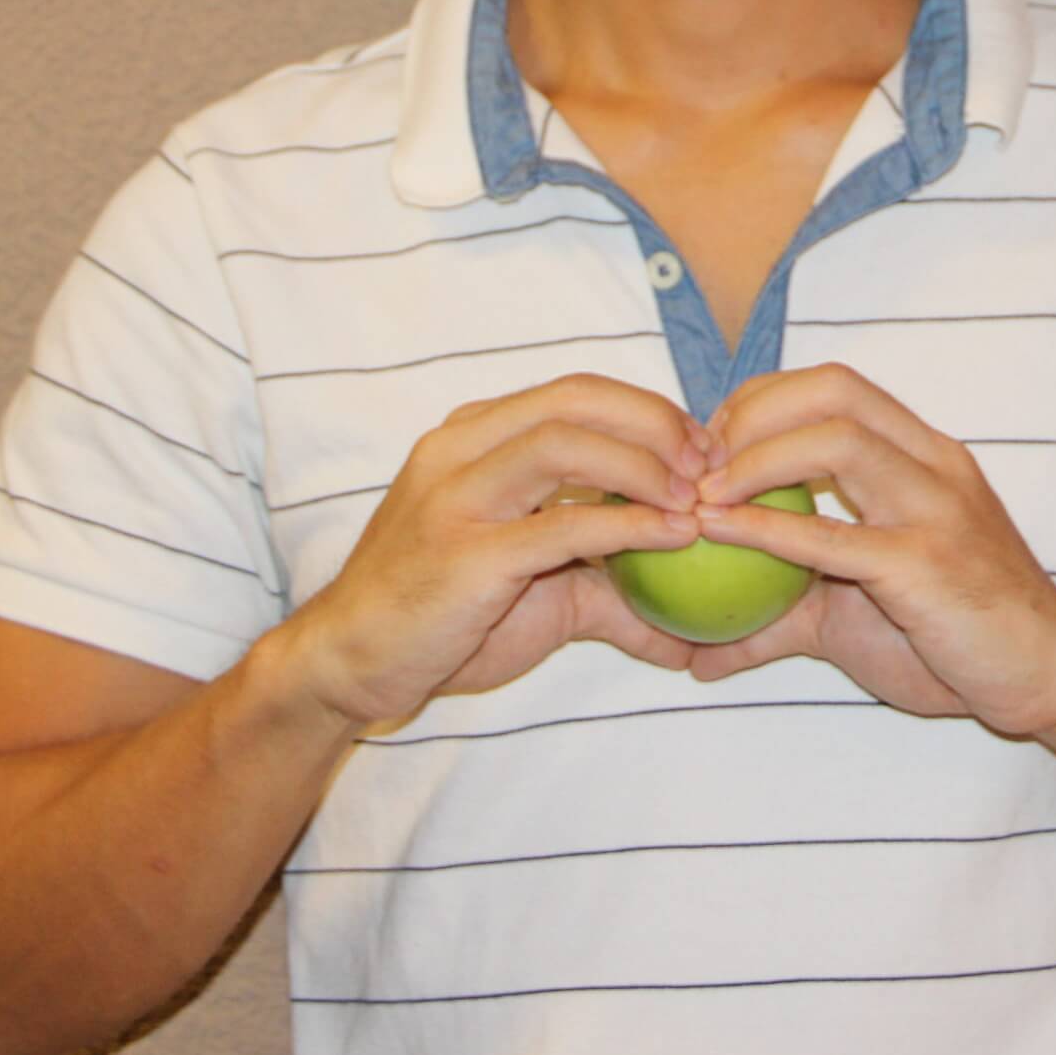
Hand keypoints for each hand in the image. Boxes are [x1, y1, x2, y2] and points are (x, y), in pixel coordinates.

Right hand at [284, 374, 707, 725]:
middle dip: (654, 422)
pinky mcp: (464, 555)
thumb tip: (686, 634)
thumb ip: (606, 588)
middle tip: (709, 463)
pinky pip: (560, 526)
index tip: (701, 445)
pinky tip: (672, 539)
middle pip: (575, 400)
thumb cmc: (439, 616)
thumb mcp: (531, 587)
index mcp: (472, 435)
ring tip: (695, 497)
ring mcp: (455, 498)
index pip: (574, 392)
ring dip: (644, 464)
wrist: (347, 662)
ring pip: (565, 445)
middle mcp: (459, 449)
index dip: (646, 409)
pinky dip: (628, 526)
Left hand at [686, 364, 1055, 736]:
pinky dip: (768, 528)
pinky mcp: (929, 567)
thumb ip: (781, 617)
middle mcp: (933, 464)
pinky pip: (837, 537)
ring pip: (838, 441)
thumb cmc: (956, 636)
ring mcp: (936, 510)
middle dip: (755, 412)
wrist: (1049, 674)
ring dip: (755, 459)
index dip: (763, 400)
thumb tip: (697, 655)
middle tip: (701, 463)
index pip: (835, 385)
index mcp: (924, 453)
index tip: (712, 443)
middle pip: (833, 391)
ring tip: (702, 494)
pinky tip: (719, 533)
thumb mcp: (859, 614)